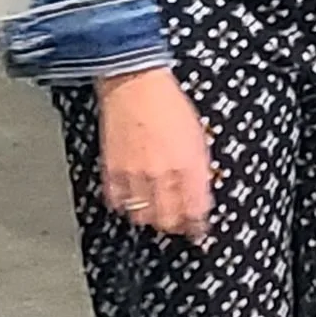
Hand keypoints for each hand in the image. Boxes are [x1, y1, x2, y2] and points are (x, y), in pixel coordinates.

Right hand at [96, 66, 212, 240]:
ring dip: (151, 218)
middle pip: (169, 220)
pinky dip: (126, 205)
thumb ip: (200, 168)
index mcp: (189, 165)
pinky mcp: (113, 171)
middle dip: (176, 226)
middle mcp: (163, 175)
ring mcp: (136, 175)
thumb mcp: (198, 136)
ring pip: (143, 216)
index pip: (196, 210)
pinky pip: (118, 202)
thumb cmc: (169, 104)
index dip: (199, 225)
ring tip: (155, 214)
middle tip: (178, 226)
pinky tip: (132, 200)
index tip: (200, 231)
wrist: (135, 85)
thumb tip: (202, 192)